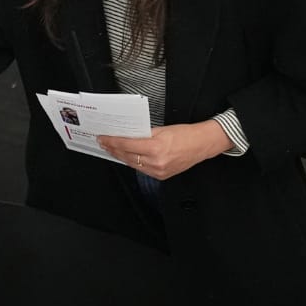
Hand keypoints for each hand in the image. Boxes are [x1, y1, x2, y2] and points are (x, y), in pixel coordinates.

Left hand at [96, 121, 230, 180]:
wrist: (202, 144)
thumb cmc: (185, 134)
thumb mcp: (161, 130)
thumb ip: (143, 134)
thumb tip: (126, 135)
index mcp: (155, 147)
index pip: (126, 145)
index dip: (112, 141)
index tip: (103, 138)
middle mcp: (156, 161)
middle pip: (127, 156)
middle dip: (113, 149)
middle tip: (104, 143)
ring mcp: (159, 171)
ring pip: (133, 164)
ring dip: (121, 157)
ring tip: (112, 150)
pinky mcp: (161, 176)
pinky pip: (142, 170)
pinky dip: (134, 163)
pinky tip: (128, 157)